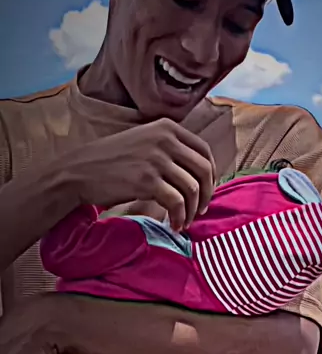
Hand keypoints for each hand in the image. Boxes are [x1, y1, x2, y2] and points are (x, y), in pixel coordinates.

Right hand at [65, 118, 215, 231]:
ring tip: (184, 221)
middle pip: (203, 170)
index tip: (206, 191)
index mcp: (167, 128)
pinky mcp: (147, 181)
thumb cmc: (110, 161)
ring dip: (192, 210)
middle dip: (207, 194)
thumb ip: (169, 149)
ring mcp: (156, 159)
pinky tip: (173, 225)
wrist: (78, 171)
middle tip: (200, 211)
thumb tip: (198, 173)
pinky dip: (179, 217)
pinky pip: (177, 203)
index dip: (211, 175)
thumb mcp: (143, 141)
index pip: (204, 151)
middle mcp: (164, 140)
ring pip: (192, 188)